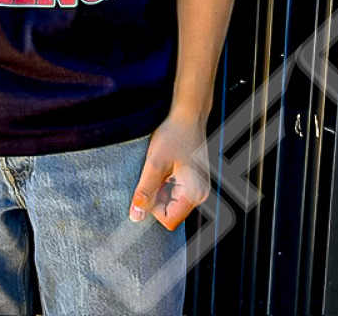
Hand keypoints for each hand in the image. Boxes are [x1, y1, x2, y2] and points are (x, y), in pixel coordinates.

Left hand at [128, 113, 210, 230]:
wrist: (188, 116)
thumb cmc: (173, 136)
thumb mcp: (154, 163)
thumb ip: (145, 192)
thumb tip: (135, 217)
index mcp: (194, 193)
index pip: (169, 221)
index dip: (153, 208)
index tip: (149, 185)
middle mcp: (201, 195)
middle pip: (171, 212)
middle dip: (158, 197)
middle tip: (156, 173)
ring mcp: (200, 188)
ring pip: (173, 202)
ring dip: (162, 189)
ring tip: (162, 168)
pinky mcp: (197, 181)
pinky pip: (177, 193)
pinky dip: (167, 183)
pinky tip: (167, 166)